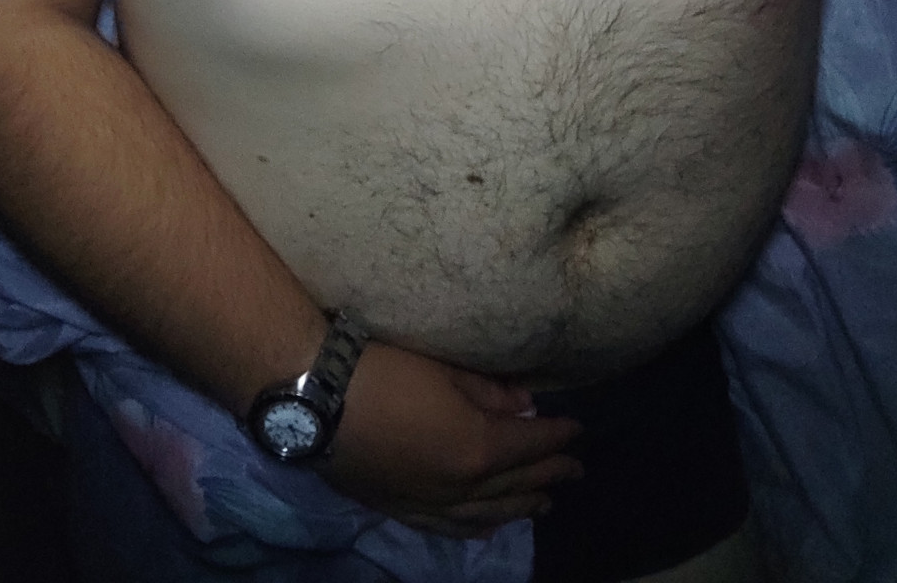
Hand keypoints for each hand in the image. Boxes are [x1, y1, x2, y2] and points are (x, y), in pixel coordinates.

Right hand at [319, 342, 582, 537]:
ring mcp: (429, 503)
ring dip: (520, 507)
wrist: (318, 399)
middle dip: (548, 475)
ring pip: (486, 514)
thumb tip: (524, 406)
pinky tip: (486, 527)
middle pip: (515, 484)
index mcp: (478, 448)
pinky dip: (476, 526)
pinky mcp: (400, 508)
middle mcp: (460, 487)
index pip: (530, 444)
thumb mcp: (445, 368)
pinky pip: (449, 526)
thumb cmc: (385, 370)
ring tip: (543, 503)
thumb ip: (489, 392)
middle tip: (574, 471)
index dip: (557, 436)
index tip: (578, 430)